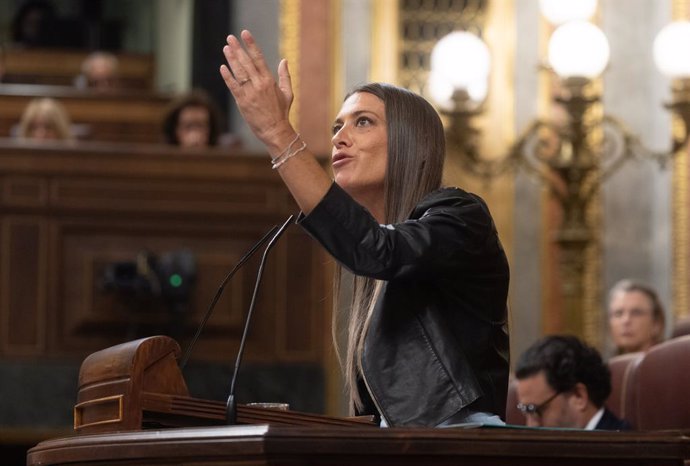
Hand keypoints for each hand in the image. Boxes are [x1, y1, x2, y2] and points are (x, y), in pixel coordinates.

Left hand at [220, 30, 294, 152]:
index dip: (251, 45)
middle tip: (230, 38)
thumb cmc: (282, 113)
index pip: (259, 58)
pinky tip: (222, 67)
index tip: (245, 34)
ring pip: (239, 72)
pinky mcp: (243, 102)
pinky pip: (233, 87)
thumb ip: (285, 76)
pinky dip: (228, 77)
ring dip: (231, 59)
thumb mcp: (288, 93)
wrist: (275, 130)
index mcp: (270, 80)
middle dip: (238, 49)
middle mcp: (259, 84)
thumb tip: (284, 60)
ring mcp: (250, 93)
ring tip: (226, 48)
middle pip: (246, 62)